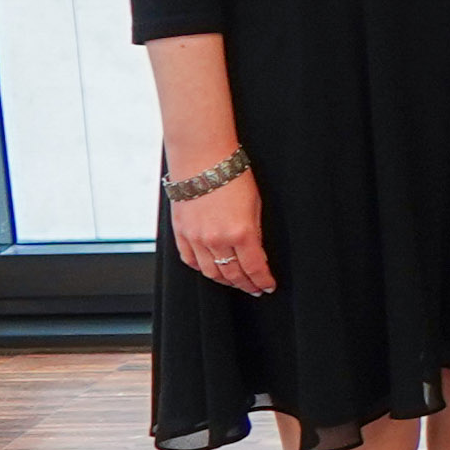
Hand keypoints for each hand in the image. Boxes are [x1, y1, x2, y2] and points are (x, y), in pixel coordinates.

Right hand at [169, 167, 274, 296]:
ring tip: (236, 282)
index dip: (263, 281)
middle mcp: (217, 240)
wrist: (203, 160)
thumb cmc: (232, 177)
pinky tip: (211, 271)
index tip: (268, 286)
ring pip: (210, 272)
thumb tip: (256, 252)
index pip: (254, 268)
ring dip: (225, 281)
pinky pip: (190, 260)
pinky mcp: (181, 234)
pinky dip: (202, 269)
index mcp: (241, 233)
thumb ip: (254, 232)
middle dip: (246, 285)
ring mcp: (196, 239)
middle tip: (255, 289)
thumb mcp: (256, 205)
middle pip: (232, 274)